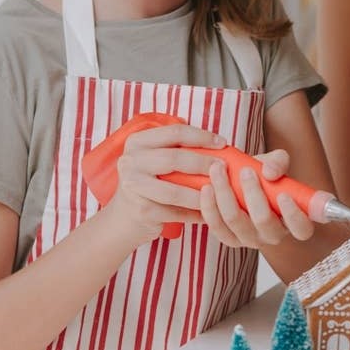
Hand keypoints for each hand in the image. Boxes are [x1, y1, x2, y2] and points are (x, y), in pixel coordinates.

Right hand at [106, 123, 227, 243]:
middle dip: (204, 163)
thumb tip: (220, 144)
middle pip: (175, 158)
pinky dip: (195, 214)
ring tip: (221, 193)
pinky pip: (176, 212)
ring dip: (202, 194)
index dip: (202, 136)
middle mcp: (130, 161)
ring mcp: (133, 187)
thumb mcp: (156, 160)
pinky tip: (210, 214)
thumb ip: (179, 148)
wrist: (125, 217)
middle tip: (224, 167)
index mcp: (137, 142)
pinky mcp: (141, 210)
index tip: (223, 143)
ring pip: (175, 191)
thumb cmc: (151, 183)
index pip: (174, 133)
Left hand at [199, 149, 314, 248]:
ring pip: (236, 221)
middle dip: (253, 194)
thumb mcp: (276, 163)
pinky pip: (217, 227)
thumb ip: (278, 162)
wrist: (241, 180)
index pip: (302, 229)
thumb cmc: (265, 174)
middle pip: (264, 221)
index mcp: (294, 220)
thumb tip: (269, 172)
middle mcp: (274, 234)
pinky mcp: (229, 238)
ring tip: (218, 170)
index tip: (283, 194)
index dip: (294, 216)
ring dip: (225, 193)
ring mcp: (251, 239)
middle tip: (245, 171)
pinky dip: (209, 206)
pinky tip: (207, 187)